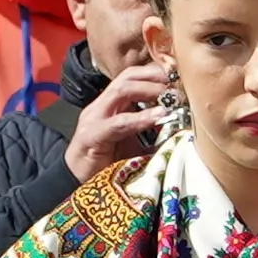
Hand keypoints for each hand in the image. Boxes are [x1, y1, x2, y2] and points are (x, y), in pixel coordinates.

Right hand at [64, 64, 179, 180]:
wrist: (75, 184)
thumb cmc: (106, 165)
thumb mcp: (133, 143)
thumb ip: (151, 134)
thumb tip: (182, 130)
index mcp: (111, 105)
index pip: (132, 77)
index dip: (155, 73)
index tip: (179, 77)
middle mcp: (101, 106)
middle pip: (128, 76)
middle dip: (155, 76)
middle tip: (178, 83)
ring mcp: (94, 118)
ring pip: (122, 90)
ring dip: (150, 90)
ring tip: (170, 96)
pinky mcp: (91, 135)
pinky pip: (119, 122)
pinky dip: (141, 118)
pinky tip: (159, 116)